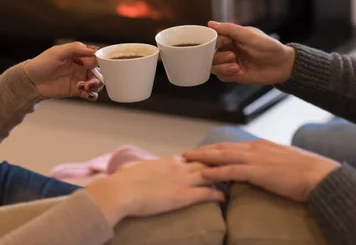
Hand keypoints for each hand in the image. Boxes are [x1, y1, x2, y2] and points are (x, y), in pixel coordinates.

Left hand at [23, 42, 103, 99]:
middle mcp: (81, 67)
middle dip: (99, 77)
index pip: (95, 58)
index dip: (98, 62)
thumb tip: (94, 49)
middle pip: (99, 71)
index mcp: (78, 55)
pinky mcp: (76, 90)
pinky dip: (92, 95)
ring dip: (96, 86)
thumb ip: (76, 48)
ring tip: (85, 87)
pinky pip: (89, 93)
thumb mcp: (58, 51)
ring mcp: (79, 79)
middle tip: (90, 81)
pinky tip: (87, 94)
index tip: (94, 66)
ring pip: (96, 83)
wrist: (30, 81)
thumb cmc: (41, 63)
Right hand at [85, 156, 224, 225]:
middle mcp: (178, 167)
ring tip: (234, 179)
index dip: (204, 160)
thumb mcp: (137, 169)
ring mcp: (182, 181)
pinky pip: (206, 193)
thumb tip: (138, 170)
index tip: (214, 161)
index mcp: (168, 161)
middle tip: (232, 165)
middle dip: (220, 163)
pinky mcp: (183, 196)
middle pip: (206, 162)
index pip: (192, 158)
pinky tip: (226, 198)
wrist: (120, 191)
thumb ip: (145, 169)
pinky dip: (218, 194)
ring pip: (210, 174)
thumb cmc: (123, 182)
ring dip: (223, 176)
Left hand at [183, 140, 339, 201]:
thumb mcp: (283, 163)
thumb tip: (258, 171)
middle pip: (222, 147)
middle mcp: (255, 148)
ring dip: (203, 157)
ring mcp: (256, 158)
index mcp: (261, 146)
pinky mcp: (258, 171)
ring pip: (222, 155)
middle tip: (185, 153)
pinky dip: (215, 171)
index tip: (201, 151)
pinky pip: (231, 170)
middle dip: (203, 150)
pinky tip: (203, 174)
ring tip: (187, 160)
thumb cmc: (306, 173)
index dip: (215, 149)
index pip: (232, 146)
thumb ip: (268, 164)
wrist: (320, 176)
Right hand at [208, 21, 295, 84]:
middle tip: (232, 56)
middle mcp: (228, 49)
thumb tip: (210, 24)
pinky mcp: (234, 75)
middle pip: (210, 54)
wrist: (282, 65)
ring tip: (236, 66)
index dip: (213, 41)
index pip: (213, 38)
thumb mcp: (250, 35)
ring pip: (213, 66)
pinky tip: (239, 72)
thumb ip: (230, 29)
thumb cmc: (269, 47)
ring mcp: (230, 63)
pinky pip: (222, 76)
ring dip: (222, 66)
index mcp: (231, 37)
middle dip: (218, 56)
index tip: (223, 43)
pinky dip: (227, 74)